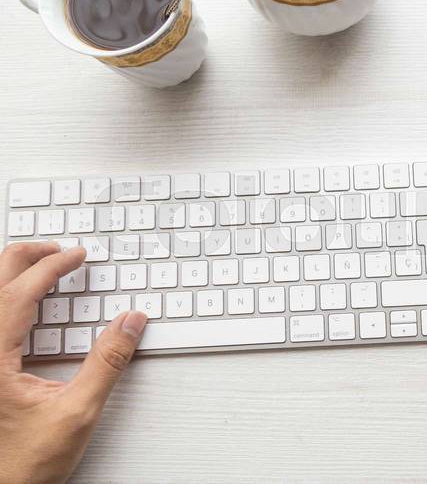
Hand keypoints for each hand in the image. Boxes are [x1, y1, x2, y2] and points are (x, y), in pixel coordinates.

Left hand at [0, 243, 147, 483]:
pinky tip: (27, 305)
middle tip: (58, 250)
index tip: (77, 256)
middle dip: (26, 257)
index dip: (52, 267)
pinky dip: (8, 298)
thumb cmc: (22, 464)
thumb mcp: (78, 412)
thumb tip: (130, 324)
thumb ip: (107, 363)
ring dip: (13, 274)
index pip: (19, 292)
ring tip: (43, 267)